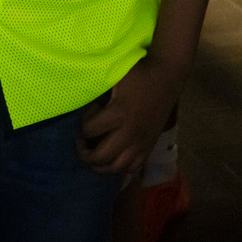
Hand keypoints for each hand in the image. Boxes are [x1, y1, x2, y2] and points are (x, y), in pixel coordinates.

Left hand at [77, 55, 182, 174]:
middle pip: (100, 157)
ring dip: (100, 165)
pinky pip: (132, 168)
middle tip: (81, 142)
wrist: (167, 76)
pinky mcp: (149, 146)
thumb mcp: (114, 74)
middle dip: (84, 153)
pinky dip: (119, 168)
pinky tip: (112, 158)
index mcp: (119, 114)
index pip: (89, 130)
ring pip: (116, 168)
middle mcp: (130, 134)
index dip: (83, 122)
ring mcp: (141, 143)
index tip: (90, 111)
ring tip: (94, 153)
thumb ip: (95, 86)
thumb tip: (75, 92)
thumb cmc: (139, 72)